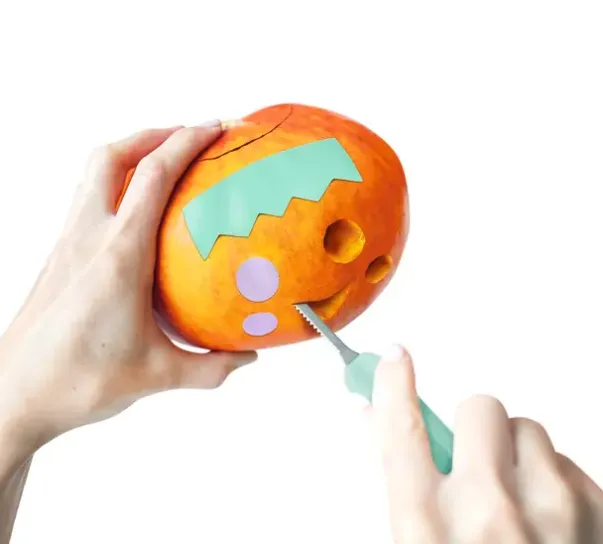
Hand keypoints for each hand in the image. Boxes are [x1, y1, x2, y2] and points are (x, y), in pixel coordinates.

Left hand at [0, 122, 255, 471]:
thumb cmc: (79, 383)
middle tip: (189, 135)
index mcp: (120, 255)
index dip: (187, 141)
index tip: (215, 128)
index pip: (154, 175)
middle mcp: (89, 236)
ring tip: (164, 161)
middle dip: (153, 133)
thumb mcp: (156, 375)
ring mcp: (68, 242)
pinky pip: (88, 199)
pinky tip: (137, 212)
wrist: (13, 396)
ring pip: (94, 173)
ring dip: (129, 154)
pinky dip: (115, 185)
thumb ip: (210, 367)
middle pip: (113, 155)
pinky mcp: (59, 255)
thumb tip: (247, 358)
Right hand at [370, 346, 602, 542]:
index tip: (394, 359)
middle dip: (474, 429)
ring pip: (529, 431)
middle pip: (479, 408)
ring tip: (519, 507)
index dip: (393, 384)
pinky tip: (552, 525)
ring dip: (519, 458)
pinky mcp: (601, 512)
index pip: (401, 430)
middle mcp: (491, 515)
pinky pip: (568, 461)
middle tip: (476, 465)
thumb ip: (401, 482)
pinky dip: (555, 482)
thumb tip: (379, 421)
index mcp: (429, 530)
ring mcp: (555, 512)